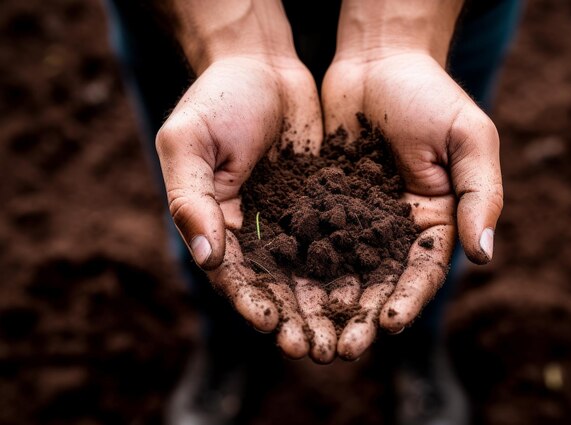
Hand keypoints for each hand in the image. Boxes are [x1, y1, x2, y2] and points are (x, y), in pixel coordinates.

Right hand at [154, 0, 324, 357]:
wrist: (263, 65)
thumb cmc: (218, 98)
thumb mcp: (189, 141)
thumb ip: (191, 198)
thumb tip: (206, 257)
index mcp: (220, 224)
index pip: (233, 275)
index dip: (249, 301)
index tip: (269, 324)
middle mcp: (259, 231)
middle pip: (277, 286)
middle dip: (295, 319)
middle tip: (315, 350)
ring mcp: (295, 220)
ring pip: (314, 273)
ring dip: (328, 307)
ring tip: (348, 337)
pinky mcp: (327, 205)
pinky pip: (343, 242)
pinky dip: (355, 269)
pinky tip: (373, 293)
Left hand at [321, 1, 502, 358]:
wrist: (376, 62)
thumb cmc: (429, 94)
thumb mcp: (468, 138)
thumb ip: (481, 195)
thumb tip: (486, 256)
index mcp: (434, 222)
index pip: (423, 272)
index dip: (409, 298)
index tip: (389, 322)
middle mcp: (392, 231)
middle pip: (376, 285)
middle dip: (358, 318)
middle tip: (337, 350)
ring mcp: (353, 222)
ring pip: (337, 274)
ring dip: (321, 308)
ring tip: (302, 338)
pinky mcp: (319, 208)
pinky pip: (306, 245)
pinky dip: (295, 272)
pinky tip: (278, 295)